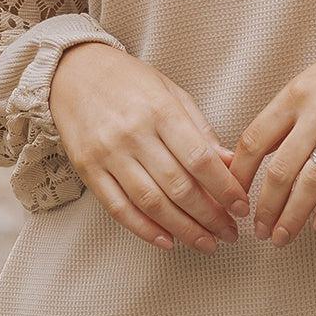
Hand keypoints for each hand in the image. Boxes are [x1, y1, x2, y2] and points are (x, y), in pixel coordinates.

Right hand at [50, 42, 250, 253]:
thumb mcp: (171, 93)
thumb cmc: (130, 81)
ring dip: (183, 230)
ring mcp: (108, 154)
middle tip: (230, 233)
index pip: (199, 159)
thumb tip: (231, 163)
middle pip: (178, 186)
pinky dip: (145, 230)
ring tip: (206, 243)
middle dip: (210, 217)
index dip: (224, 188)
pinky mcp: (88, 170)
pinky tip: (168, 241)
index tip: (242, 207)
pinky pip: (118, 208)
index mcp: (161, 111)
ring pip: (151, 203)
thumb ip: (201, 129)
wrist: (74, 72)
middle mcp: (134, 134)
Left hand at [227, 1, 315, 246]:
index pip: (253, 140)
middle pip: (278, 170)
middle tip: (259, 232)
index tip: (234, 198)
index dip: (238, 175)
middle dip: (265, 208)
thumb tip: (268, 148)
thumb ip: (294, 109)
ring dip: (292, 216)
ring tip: (283, 238)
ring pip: (311, 182)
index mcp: (296, 92)